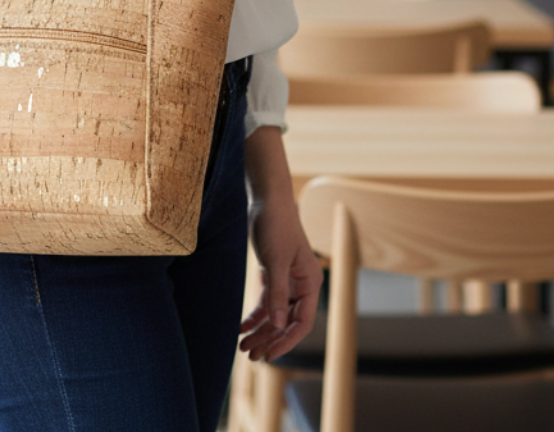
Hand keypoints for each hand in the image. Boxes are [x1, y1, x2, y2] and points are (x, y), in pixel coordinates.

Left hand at [239, 131, 322, 362]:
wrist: (266, 198)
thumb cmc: (276, 225)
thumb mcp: (276, 261)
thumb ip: (277, 293)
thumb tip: (277, 324)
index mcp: (311, 283)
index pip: (302, 322)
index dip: (287, 341)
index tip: (270, 355)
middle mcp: (302, 285)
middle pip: (288, 321)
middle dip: (270, 339)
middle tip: (251, 356)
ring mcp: (287, 281)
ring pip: (275, 314)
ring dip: (261, 330)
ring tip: (243, 347)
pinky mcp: (274, 274)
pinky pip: (266, 301)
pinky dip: (255, 314)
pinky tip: (242, 327)